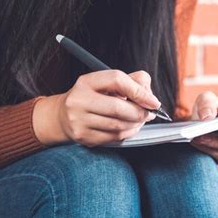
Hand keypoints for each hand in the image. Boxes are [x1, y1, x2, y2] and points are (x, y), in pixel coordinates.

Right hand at [33, 70, 159, 146]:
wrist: (63, 116)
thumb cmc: (93, 97)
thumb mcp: (108, 83)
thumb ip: (133, 81)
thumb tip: (150, 97)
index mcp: (87, 82)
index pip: (117, 80)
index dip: (139, 91)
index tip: (153, 101)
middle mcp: (79, 100)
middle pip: (118, 107)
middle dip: (140, 112)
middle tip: (149, 113)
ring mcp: (79, 120)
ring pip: (118, 125)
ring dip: (136, 124)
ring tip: (140, 120)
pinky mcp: (83, 137)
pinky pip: (113, 137)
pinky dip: (128, 133)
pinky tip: (130, 128)